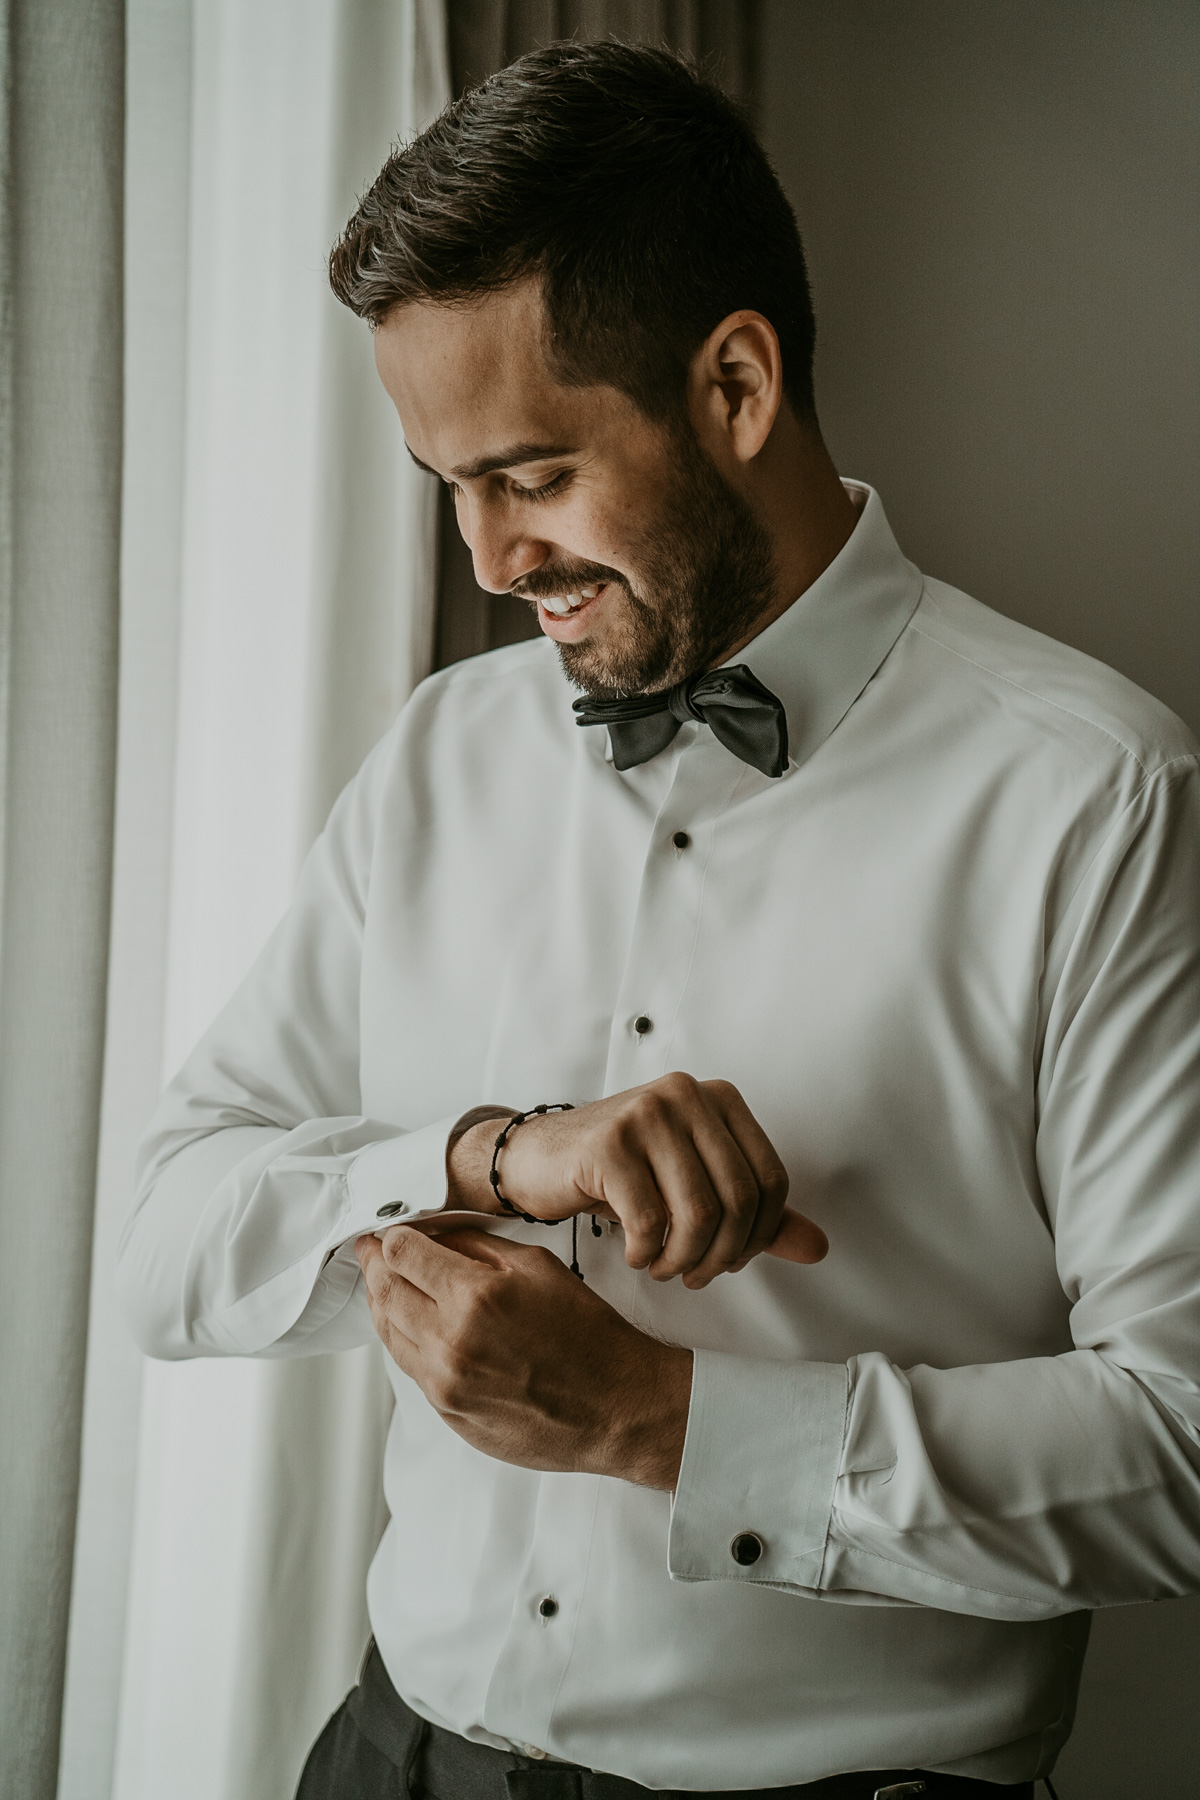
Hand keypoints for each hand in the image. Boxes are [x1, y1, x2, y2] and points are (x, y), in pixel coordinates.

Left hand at [355, 1226, 692, 1488]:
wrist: (616, 1407)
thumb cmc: (588, 1335)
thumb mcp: (539, 1267)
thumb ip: (477, 1246)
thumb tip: (435, 1234)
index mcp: (475, 1298)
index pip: (402, 1255)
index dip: (388, 1237)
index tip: (386, 1231)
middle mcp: (451, 1344)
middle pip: (384, 1293)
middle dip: (375, 1266)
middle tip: (371, 1251)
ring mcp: (445, 1385)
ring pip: (389, 1334)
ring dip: (382, 1303)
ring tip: (384, 1283)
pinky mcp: (449, 1414)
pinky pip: (410, 1368)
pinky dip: (404, 1340)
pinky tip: (413, 1324)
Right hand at [448, 1073, 826, 1288]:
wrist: (540, 1158)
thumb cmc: (624, 1173)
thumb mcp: (696, 1187)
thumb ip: (758, 1216)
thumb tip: (817, 1248)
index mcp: (719, 1099)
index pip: (772, 1179)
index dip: (759, 1235)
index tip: (732, 1259)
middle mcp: (687, 1095)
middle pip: (739, 1199)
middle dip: (722, 1254)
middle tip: (696, 1273)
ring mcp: (647, 1114)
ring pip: (698, 1213)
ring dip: (684, 1259)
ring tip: (665, 1266)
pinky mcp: (609, 1144)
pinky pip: (649, 1220)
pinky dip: (647, 1253)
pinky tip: (636, 1253)